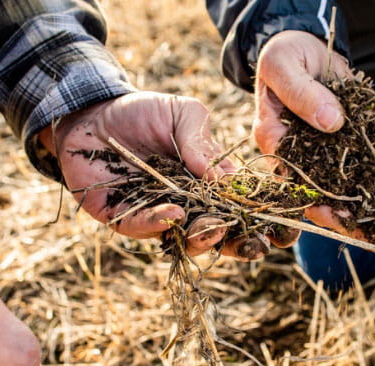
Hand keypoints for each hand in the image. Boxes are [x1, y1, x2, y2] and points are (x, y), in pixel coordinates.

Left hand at [39, 91, 275, 259]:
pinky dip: (158, 224)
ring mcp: (157, 216)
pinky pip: (142, 228)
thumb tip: (220, 178)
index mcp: (210, 184)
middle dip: (238, 243)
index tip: (283, 233)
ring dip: (202, 238)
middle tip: (252, 244)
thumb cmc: (144, 112)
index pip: (242, 209)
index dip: (264, 224)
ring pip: (185, 240)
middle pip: (220, 235)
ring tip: (210, 229)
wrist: (92, 112)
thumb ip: (202, 141)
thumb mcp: (184, 113)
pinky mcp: (124, 218)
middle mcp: (188, 206)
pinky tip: (173, 214)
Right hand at [254, 31, 374, 238]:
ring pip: (362, 179)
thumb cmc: (283, 56)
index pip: (297, 186)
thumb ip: (300, 94)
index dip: (319, 207)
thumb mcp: (282, 67)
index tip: (344, 219)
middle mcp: (308, 158)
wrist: (305, 44)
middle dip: (365, 215)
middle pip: (335, 195)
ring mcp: (336, 149)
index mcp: (279, 146)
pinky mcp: (358, 134)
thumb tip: (330, 122)